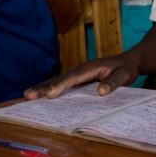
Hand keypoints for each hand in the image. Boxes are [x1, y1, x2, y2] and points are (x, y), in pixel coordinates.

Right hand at [24, 56, 138, 99]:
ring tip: (27, 95)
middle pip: (60, 78)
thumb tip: (100, 92)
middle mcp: (81, 68)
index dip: (61, 86)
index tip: (50, 95)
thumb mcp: (125, 75)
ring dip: (43, 87)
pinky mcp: (78, 77)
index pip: (73, 77)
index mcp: (90, 67)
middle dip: (44, 87)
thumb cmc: (126, 68)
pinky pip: (62, 82)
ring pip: (58, 79)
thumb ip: (114, 82)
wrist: (128, 61)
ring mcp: (78, 72)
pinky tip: (40, 94)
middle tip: (29, 95)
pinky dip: (50, 87)